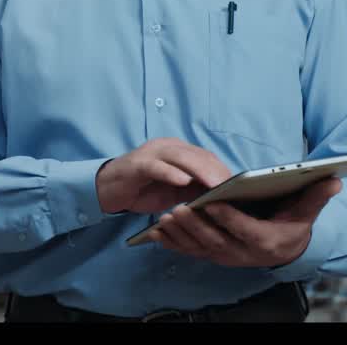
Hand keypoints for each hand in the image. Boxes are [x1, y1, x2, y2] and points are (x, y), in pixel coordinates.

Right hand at [95, 138, 232, 213]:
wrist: (108, 189)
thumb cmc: (144, 189)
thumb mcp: (173, 191)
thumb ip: (193, 189)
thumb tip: (220, 197)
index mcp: (178, 151)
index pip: (205, 157)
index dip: (222, 171)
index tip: (238, 187)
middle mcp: (167, 147)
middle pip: (197, 155)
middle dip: (216, 171)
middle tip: (232, 187)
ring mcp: (152, 154)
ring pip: (180, 158)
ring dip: (200, 171)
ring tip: (215, 185)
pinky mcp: (137, 164)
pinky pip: (157, 166)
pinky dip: (171, 173)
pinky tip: (183, 181)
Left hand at [150, 177, 341, 267]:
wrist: (286, 251)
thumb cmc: (294, 226)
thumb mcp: (307, 211)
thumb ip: (317, 196)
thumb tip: (335, 180)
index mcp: (264, 240)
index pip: (244, 229)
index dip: (227, 217)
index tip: (211, 202)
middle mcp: (243, 253)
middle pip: (216, 240)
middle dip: (196, 225)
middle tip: (178, 208)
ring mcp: (226, 257)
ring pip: (199, 248)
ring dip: (180, 235)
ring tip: (165, 218)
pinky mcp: (213, 256)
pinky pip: (190, 252)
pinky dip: (173, 244)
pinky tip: (157, 232)